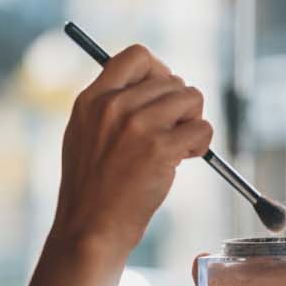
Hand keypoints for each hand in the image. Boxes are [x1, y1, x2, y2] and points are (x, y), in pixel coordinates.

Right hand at [49, 45, 214, 256]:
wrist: (90, 229)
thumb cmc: (91, 189)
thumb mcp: (83, 134)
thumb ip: (109, 107)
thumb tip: (150, 87)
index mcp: (92, 98)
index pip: (137, 56)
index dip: (159, 71)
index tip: (162, 94)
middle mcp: (114, 106)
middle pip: (171, 80)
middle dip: (179, 106)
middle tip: (169, 134)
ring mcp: (137, 126)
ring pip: (191, 98)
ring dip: (192, 123)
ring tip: (175, 148)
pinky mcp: (160, 150)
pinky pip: (202, 128)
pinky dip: (201, 144)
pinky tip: (183, 160)